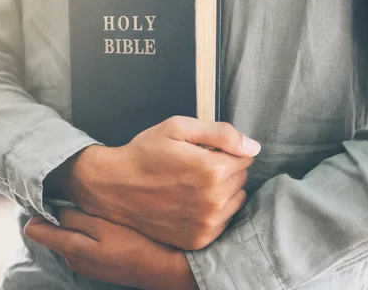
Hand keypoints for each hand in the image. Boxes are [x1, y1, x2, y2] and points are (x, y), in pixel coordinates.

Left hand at [24, 209, 198, 289]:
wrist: (164, 269)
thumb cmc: (135, 243)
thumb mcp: (104, 224)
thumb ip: (74, 217)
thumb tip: (52, 209)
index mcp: (69, 247)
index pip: (33, 228)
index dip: (39, 208)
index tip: (53, 194)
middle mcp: (72, 259)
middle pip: (52, 230)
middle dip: (61, 214)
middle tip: (84, 199)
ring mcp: (84, 264)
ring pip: (69, 236)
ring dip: (78, 222)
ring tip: (100, 211)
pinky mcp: (97, 265)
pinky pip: (83, 244)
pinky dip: (89, 233)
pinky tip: (109, 226)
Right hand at [60, 116, 259, 249]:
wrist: (114, 186)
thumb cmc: (145, 153)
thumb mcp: (178, 128)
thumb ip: (220, 133)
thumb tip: (253, 146)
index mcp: (212, 169)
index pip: (246, 157)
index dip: (225, 151)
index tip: (203, 151)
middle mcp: (213, 199)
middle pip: (241, 178)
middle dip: (224, 169)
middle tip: (194, 167)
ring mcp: (206, 223)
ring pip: (235, 200)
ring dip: (221, 191)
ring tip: (191, 185)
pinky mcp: (198, 239)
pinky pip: (223, 221)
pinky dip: (212, 212)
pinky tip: (190, 203)